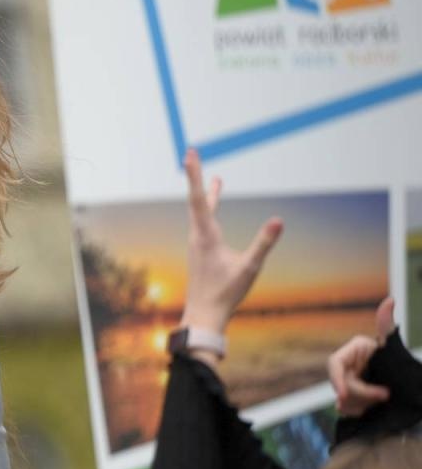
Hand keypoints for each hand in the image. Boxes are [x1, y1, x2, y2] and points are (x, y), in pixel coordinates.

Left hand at [179, 148, 281, 335]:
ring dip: (206, 193)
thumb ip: (264, 243)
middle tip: (192, 153)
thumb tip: (279, 220)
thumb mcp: (250, 268)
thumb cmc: (225, 293)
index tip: (189, 153)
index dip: (195, 174)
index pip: (199, 198)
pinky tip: (213, 209)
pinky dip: (208, 209)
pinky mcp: (201, 250)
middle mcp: (197, 236)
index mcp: (206, 236)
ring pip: (200, 212)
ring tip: (216, 179)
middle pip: (196, 200)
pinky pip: (203, 222)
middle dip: (196, 176)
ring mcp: (197, 243)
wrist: (203, 315)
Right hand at [327, 297, 396, 416]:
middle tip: (385, 396)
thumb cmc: (400, 364)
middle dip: (361, 393)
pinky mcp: (351, 397)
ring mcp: (348, 382)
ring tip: (382, 402)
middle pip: (340, 384)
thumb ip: (386, 325)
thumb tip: (390, 300)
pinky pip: (344, 407)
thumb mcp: (392, 347)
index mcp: (353, 351)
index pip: (334, 364)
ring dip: (361, 404)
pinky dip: (357, 411)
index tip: (343, 394)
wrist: (414, 390)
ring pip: (341, 398)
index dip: (336, 379)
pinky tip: (371, 409)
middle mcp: (347, 366)